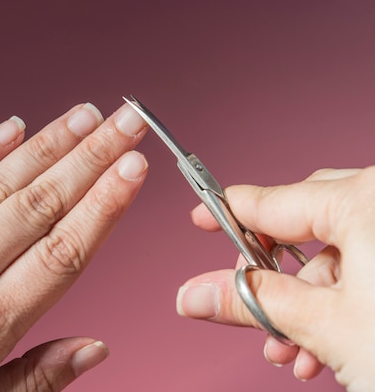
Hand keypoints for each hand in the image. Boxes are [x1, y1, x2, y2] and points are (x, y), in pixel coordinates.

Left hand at [0, 102, 148, 390]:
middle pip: (40, 204)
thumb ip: (34, 380)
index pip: (63, 251)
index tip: (134, 170)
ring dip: (48, 144)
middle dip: (93, 157)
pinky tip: (12, 127)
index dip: (104, 205)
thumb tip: (92, 349)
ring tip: (86, 115)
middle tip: (127, 122)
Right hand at [176, 167, 374, 390]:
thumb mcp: (323, 325)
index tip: (202, 218)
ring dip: (311, 304)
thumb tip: (195, 293)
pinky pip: (371, 262)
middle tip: (254, 305)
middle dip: (277, 278)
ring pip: (341, 251)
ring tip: (296, 351)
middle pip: (306, 224)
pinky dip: (347, 302)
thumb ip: (252, 300)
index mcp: (366, 200)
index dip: (227, 213)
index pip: (271, 199)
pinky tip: (330, 351)